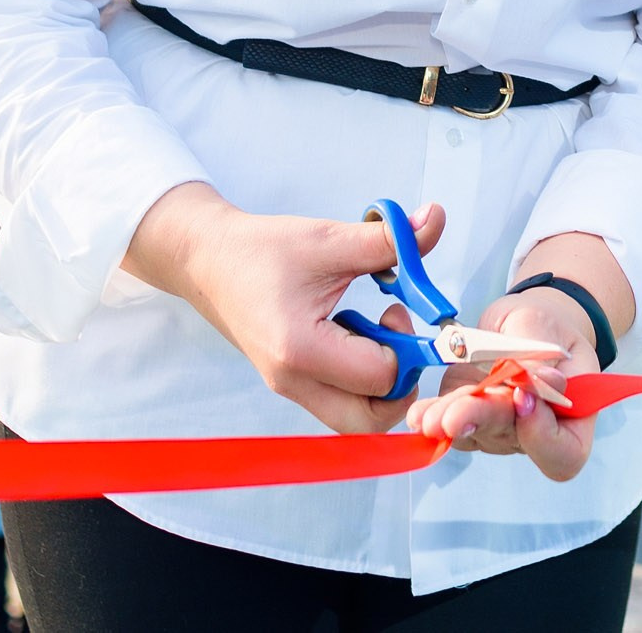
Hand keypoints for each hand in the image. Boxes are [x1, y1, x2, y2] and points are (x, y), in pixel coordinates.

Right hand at [123, 184, 446, 434]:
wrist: (207, 260)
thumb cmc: (260, 250)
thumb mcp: (328, 238)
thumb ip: (387, 239)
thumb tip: (434, 220)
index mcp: (301, 349)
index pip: (380, 376)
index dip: (406, 345)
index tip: (400, 306)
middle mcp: (293, 381)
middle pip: (369, 421)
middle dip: (400, 385)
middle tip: (398, 336)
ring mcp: (290, 388)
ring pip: (355, 418)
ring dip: (380, 383)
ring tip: (373, 329)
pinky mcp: (291, 383)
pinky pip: (339, 400)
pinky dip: (360, 378)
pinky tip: (355, 331)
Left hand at [403, 287, 595, 481]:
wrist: (523, 325)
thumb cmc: (546, 328)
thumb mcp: (546, 331)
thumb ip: (540, 358)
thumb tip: (541, 383)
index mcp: (571, 419)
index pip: (563, 453)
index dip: (543, 437)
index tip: (523, 398)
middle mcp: (534, 434)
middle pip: (510, 439)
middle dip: (479, 422)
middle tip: (453, 417)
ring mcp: (498, 431)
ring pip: (472, 433)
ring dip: (448, 422)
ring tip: (427, 416)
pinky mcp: (466, 418)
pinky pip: (448, 421)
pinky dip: (432, 414)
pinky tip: (419, 412)